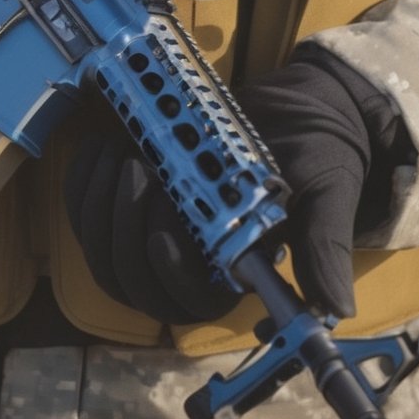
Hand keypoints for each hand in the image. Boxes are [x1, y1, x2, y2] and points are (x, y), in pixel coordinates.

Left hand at [63, 45, 410, 325]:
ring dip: (99, 205)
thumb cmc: (318, 157)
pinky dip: (83, 182)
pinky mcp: (128, 203)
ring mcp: (155, 233)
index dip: (169, 273)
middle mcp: (191, 264)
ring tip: (122, 152)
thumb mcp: (326, 196)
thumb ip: (323, 249)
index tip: (164, 229)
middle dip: (124, 229)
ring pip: (101, 253)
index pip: (188, 301)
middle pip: (132, 283)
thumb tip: (335, 308)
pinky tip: (103, 144)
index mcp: (234, 274)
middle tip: (139, 169)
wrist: (298, 110)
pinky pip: (84, 211)